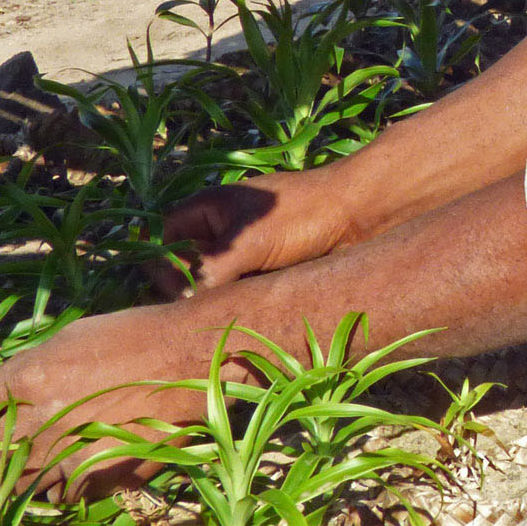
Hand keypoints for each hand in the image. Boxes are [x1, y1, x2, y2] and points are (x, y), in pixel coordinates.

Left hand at [0, 301, 229, 496]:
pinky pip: (63, 494)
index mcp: (29, 381)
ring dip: (23, 471)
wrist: (199, 361)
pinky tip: (81, 460)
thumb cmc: (136, 337)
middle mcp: (42, 425)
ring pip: (18, 483)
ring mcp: (72, 460)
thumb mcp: (71, 337)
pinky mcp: (101, 482)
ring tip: (45, 451)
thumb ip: (25, 369)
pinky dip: (63, 484)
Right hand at [155, 168, 358, 296]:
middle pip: (187, 263)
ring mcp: (246, 250)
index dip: (165, 262)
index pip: (166, 237)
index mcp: (210, 209)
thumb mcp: (249, 242)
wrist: (361, 215)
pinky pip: (240, 290)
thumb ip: (209, 271)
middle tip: (200, 310)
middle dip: (189, 287)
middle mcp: (223, 229)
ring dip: (216, 298)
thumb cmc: (303, 215)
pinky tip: (244, 316)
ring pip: (214, 281)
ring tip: (224, 316)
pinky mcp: (266, 270)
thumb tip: (181, 303)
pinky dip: (239, 302)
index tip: (178, 290)